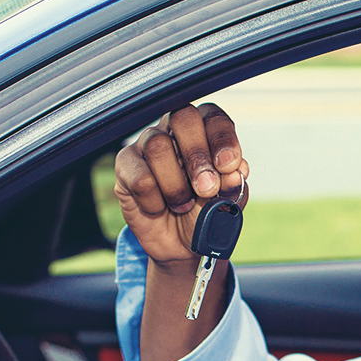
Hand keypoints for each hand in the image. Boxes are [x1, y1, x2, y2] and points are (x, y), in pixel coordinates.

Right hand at [114, 103, 248, 266]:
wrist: (182, 244)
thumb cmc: (206, 213)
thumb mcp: (227, 201)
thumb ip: (233, 185)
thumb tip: (234, 172)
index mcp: (205, 131)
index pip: (213, 116)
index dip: (222, 138)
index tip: (229, 166)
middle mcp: (174, 130)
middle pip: (182, 118)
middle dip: (197, 156)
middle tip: (207, 189)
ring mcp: (146, 144)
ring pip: (157, 146)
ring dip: (176, 185)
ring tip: (184, 205)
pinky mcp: (125, 165)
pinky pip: (140, 177)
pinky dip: (156, 201)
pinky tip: (160, 208)